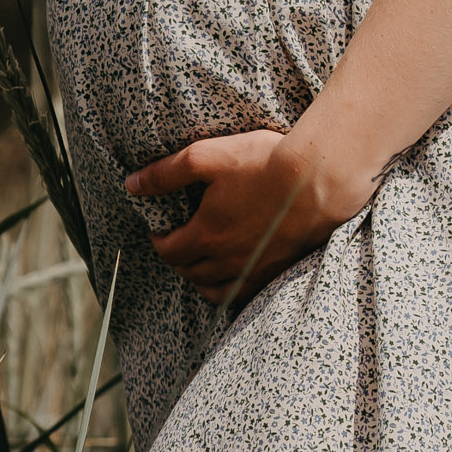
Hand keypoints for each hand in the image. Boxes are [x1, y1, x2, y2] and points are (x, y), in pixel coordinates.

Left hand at [125, 129, 379, 305]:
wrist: (319, 179)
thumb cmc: (264, 163)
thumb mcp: (207, 157)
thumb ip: (165, 173)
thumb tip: (131, 184)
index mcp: (206, 234)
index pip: (169, 251)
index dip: (159, 241)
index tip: (159, 231)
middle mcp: (227, 259)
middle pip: (190, 272)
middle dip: (178, 260)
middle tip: (177, 245)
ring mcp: (255, 269)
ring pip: (216, 290)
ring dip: (201, 280)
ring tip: (200, 265)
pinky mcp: (279, 271)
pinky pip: (246, 294)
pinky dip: (231, 290)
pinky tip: (234, 276)